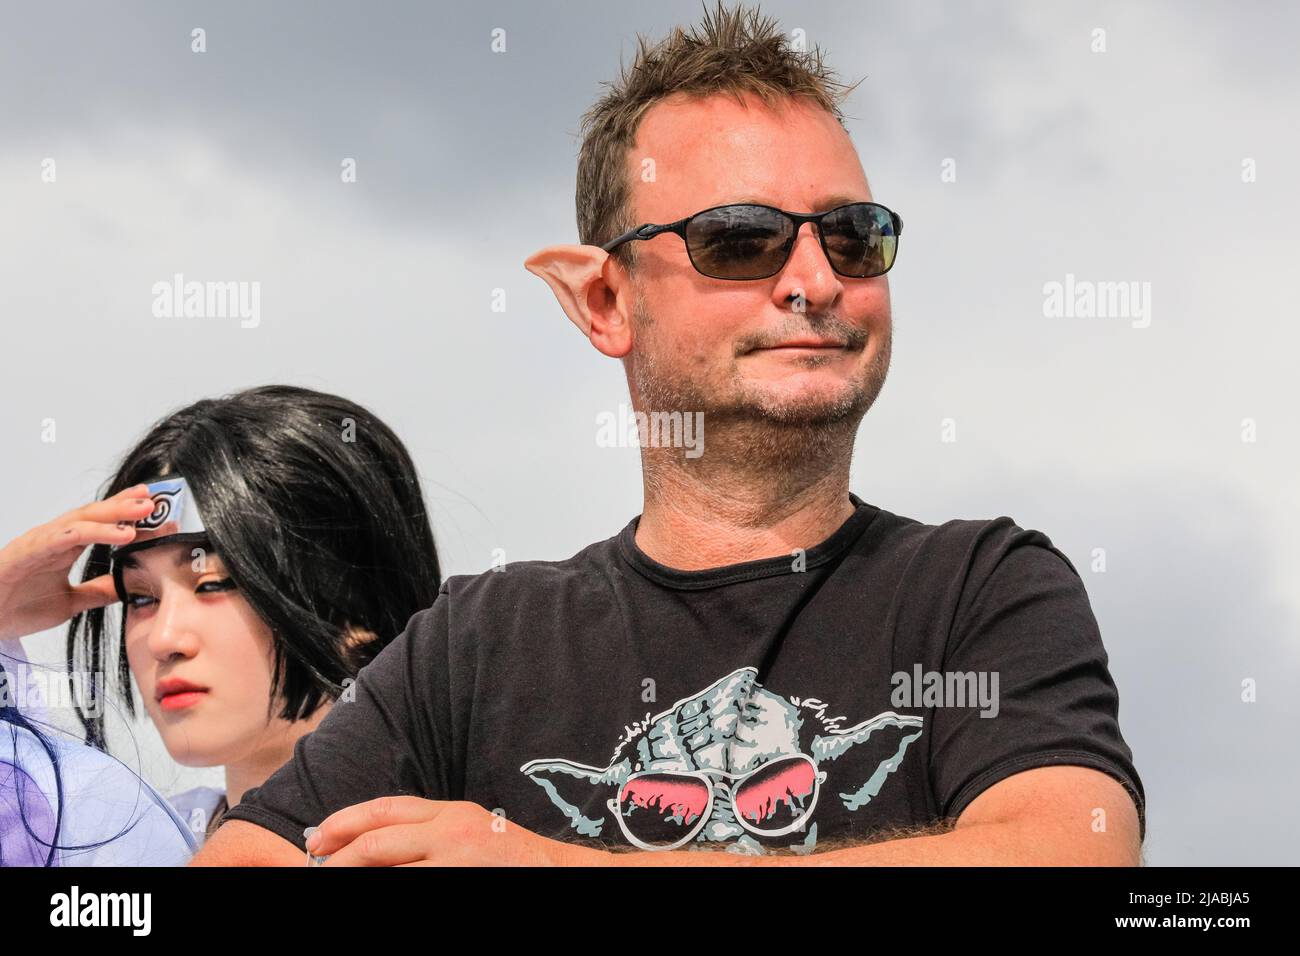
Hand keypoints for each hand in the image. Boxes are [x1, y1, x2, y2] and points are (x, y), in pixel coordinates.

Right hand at [0, 484, 153, 641]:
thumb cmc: (15, 608)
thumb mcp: (69, 603)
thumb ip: (96, 592)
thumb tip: (124, 587)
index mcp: (65, 547)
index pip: (102, 524)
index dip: (129, 516)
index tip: (159, 513)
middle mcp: (55, 538)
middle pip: (97, 514)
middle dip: (127, 505)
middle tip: (158, 499)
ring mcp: (42, 540)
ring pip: (84, 518)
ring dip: (117, 512)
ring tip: (145, 510)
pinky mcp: (31, 549)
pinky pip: (68, 535)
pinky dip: (96, 531)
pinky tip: (121, 533)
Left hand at [308, 796, 609, 866]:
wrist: (563, 873)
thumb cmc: (514, 860)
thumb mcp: (471, 831)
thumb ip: (430, 833)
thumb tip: (374, 847)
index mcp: (451, 813)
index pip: (383, 811)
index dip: (343, 823)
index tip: (317, 840)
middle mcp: (452, 832)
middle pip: (377, 842)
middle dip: (338, 859)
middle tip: (317, 870)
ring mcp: (458, 862)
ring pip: (389, 871)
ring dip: (356, 877)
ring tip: (333, 882)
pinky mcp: (462, 883)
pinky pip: (414, 888)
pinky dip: (390, 889)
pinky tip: (374, 894)